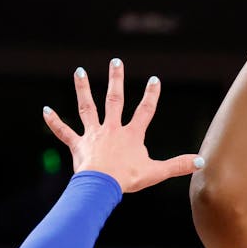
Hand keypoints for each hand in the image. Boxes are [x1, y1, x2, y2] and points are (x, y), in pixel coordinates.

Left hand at [42, 59, 201, 192]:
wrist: (101, 186)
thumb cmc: (128, 179)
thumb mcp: (156, 172)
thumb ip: (178, 165)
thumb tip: (201, 161)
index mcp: (131, 135)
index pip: (145, 111)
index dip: (151, 95)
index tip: (154, 79)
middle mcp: (111, 129)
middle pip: (114, 100)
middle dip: (116, 80)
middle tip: (116, 61)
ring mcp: (93, 135)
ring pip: (87, 108)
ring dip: (83, 89)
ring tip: (80, 71)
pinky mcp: (78, 145)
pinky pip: (64, 132)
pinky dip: (54, 122)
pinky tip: (45, 110)